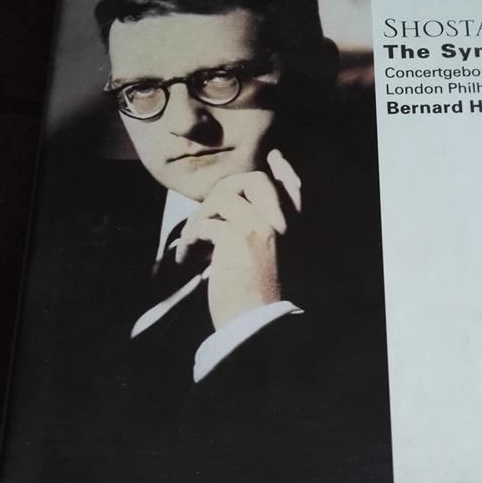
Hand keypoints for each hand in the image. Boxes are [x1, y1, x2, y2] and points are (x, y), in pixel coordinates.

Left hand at [175, 149, 301, 328]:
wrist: (254, 324)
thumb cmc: (256, 297)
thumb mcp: (265, 260)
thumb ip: (259, 231)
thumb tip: (236, 207)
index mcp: (293, 230)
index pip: (293, 187)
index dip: (283, 170)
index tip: (275, 157)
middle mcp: (282, 223)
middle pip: (253, 180)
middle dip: (223, 191)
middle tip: (205, 216)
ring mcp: (261, 227)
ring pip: (223, 198)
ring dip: (200, 217)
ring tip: (192, 240)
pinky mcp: (237, 238)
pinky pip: (206, 224)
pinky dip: (190, 239)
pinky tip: (188, 257)